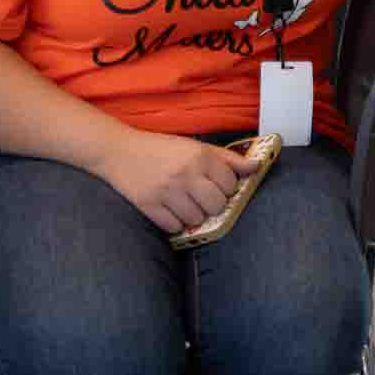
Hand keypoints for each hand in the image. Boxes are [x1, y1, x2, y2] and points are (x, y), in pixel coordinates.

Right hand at [95, 129, 244, 235]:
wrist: (118, 151)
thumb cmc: (160, 148)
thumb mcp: (195, 146)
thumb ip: (227, 158)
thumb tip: (256, 166)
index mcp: (200, 156)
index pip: (231, 184)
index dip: (226, 188)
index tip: (216, 185)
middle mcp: (185, 174)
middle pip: (217, 205)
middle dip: (213, 205)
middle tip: (202, 198)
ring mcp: (166, 191)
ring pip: (197, 219)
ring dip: (194, 216)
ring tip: (184, 204)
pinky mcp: (148, 205)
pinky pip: (174, 227)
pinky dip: (175, 224)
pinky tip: (170, 211)